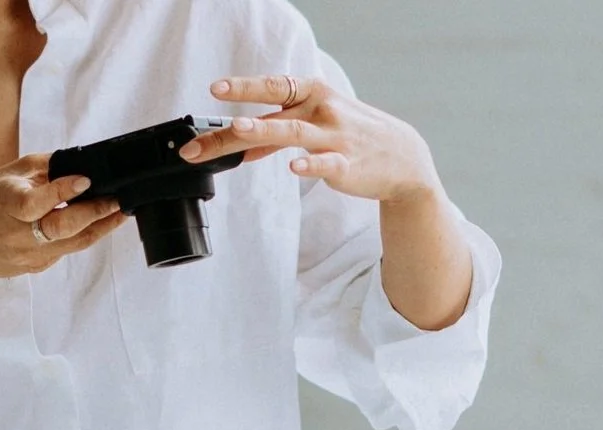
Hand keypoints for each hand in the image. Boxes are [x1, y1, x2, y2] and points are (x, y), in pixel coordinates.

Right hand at [0, 155, 124, 280]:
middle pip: (63, 228)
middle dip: (95, 213)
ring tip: (121, 211)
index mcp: (7, 206)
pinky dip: (85, 235)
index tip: (86, 179)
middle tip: (118, 199)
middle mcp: (20, 235)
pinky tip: (99, 222)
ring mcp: (30, 255)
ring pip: (73, 243)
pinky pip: (67, 249)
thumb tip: (74, 162)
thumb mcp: (2, 177)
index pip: (39, 202)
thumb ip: (39, 169)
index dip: (64, 191)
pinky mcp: (38, 266)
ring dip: (101, 227)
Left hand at [182, 73, 443, 204]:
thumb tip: (239, 145)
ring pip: (293, 133)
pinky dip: (309, 165)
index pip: (271, 87)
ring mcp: (333, 137)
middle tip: (200, 136)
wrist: (402, 157)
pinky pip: (324, 164)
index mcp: (310, 94)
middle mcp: (319, 110)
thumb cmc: (352, 136)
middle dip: (234, 123)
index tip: (214, 88)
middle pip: (270, 115)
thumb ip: (276, 134)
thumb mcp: (315, 124)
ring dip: (264, 132)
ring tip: (239, 131)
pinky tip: (293, 168)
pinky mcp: (346, 165)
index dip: (242, 87)